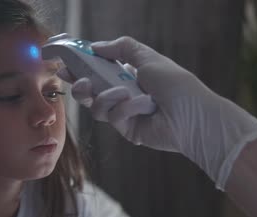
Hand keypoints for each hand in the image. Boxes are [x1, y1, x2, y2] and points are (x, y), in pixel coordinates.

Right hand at [59, 36, 256, 188]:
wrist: (193, 116)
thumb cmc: (176, 84)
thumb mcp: (148, 57)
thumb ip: (121, 48)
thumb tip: (95, 46)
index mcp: (128, 74)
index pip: (97, 69)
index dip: (79, 67)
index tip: (63, 63)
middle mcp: (123, 93)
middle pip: (90, 91)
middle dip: (80, 86)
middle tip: (79, 81)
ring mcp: (124, 113)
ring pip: (96, 106)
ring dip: (107, 97)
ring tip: (123, 93)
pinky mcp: (126, 129)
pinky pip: (113, 117)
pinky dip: (126, 108)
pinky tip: (144, 106)